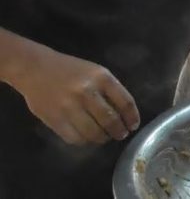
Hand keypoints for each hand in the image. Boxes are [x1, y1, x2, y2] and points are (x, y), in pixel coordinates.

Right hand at [15, 48, 139, 144]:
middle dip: (119, 131)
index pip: (125, 102)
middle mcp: (87, 92)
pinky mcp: (54, 119)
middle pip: (110, 120)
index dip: (132, 117)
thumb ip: (111, 90)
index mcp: (102, 78)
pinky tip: (86, 137)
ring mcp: (69, 107)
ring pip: (93, 133)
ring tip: (104, 137)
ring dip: (102, 138)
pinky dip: (84, 141)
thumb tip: (125, 115)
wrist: (35, 68)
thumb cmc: (71, 70)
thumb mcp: (96, 72)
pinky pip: (75, 138)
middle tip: (120, 135)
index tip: (133, 125)